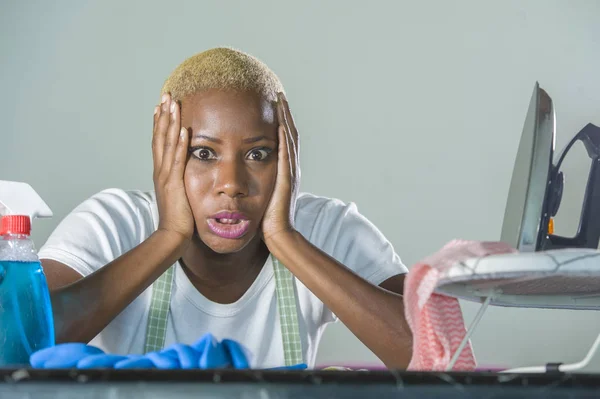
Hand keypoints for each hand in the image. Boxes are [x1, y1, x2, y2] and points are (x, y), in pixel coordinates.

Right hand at [152, 93, 193, 242]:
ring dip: (170, 122)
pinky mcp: (174, 184)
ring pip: (167, 143)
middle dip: (163, 115)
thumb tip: (186, 173)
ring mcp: (166, 176)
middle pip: (160, 137)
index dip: (160, 123)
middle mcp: (161, 170)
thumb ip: (180, 181)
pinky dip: (180, 144)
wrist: (172, 236)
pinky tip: (183, 129)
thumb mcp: (179, 194)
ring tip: (172, 103)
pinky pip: (178, 160)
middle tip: (165, 95)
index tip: (162, 106)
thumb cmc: (180, 218)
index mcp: (162, 172)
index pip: (160, 142)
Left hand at [262, 92, 300, 240]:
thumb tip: (246, 174)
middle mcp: (291, 168)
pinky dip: (285, 136)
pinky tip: (281, 122)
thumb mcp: (262, 195)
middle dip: (285, 114)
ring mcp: (291, 172)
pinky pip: (287, 152)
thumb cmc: (266, 218)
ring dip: (286, 118)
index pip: (284, 140)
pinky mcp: (287, 178)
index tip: (274, 105)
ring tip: (280, 100)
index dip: (281, 121)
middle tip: (279, 95)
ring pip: (290, 139)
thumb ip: (258, 182)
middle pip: (290, 134)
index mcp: (285, 170)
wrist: (278, 234)